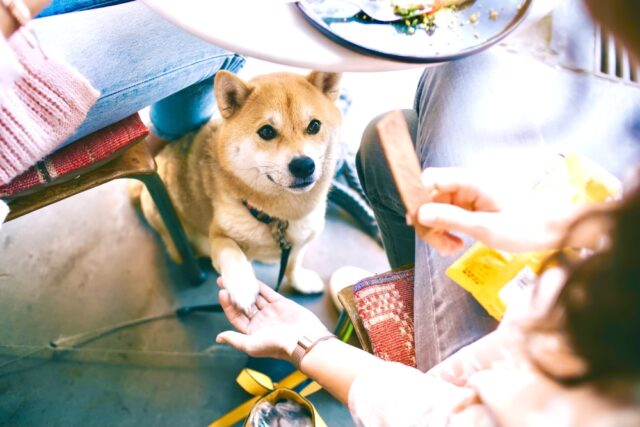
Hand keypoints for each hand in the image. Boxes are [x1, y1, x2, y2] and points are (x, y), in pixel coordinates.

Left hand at [215, 278, 329, 360]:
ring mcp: (271, 312)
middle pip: (244, 305)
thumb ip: (234, 339)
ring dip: (245, 288)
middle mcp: (261, 321)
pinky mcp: (281, 304)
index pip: (236, 316)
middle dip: (234, 294)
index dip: (228, 305)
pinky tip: (251, 278)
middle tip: (223, 281)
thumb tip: (218, 337)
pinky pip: (268, 293)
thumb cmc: (276, 346)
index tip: (222, 293)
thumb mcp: (251, 345)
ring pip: (255, 297)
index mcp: (252, 332)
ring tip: (235, 276)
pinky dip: (260, 286)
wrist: (302, 340)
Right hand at [416, 167, 575, 253]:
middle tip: (439, 245)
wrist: (550, 231)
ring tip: (449, 249)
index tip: (416, 222)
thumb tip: (420, 214)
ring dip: (438, 229)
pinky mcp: (471, 206)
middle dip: (430, 221)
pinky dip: (447, 230)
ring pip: (437, 208)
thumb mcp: (484, 228)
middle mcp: (467, 184)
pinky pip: (449, 215)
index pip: (432, 178)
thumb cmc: (523, 228)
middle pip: (431, 197)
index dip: (419, 198)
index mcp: (471, 181)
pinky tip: (454, 244)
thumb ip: (451, 219)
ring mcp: (468, 195)